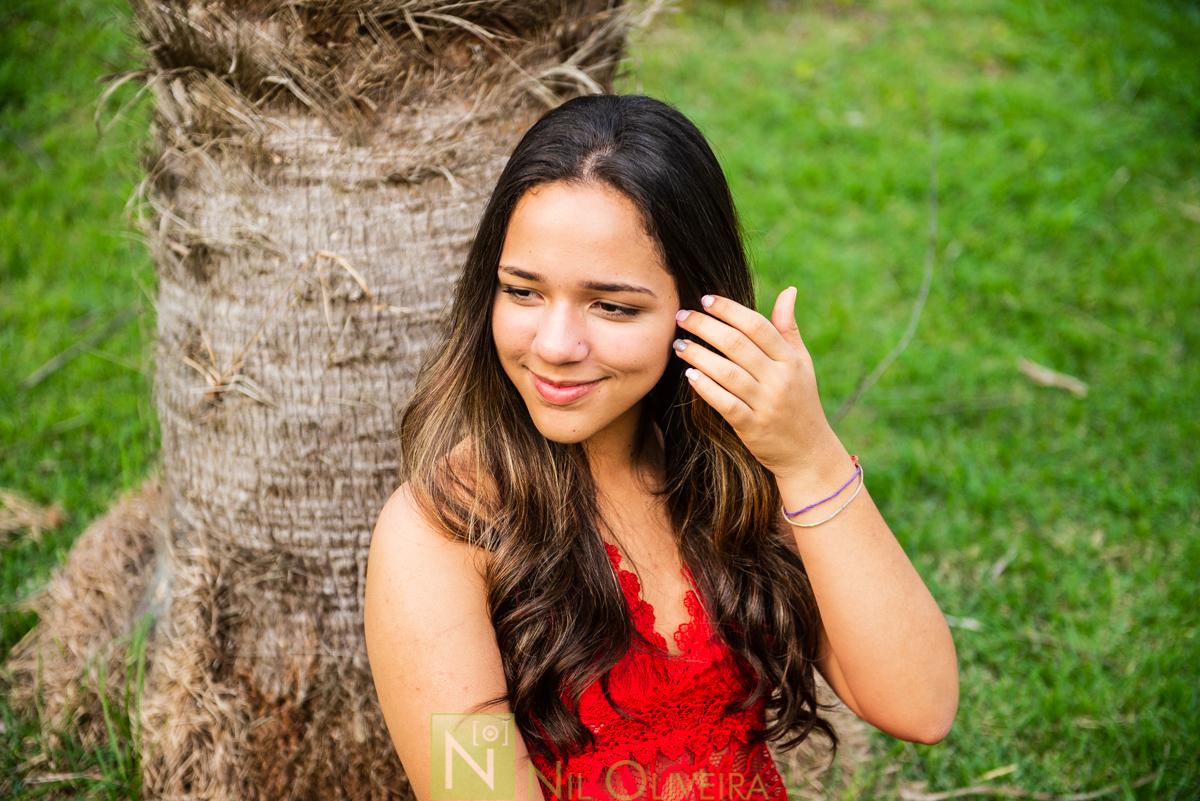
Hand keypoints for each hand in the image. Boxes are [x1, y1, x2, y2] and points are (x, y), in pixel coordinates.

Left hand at [672, 288, 843, 479]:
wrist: (808, 454)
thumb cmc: (801, 402)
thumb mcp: (802, 364)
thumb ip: (789, 329)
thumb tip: (788, 291)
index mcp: (790, 360)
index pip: (757, 326)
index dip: (729, 309)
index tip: (705, 299)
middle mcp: (780, 380)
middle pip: (737, 344)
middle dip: (705, 326)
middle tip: (681, 316)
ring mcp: (766, 404)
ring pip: (727, 372)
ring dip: (698, 355)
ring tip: (678, 344)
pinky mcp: (753, 427)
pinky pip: (725, 403)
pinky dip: (706, 387)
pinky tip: (689, 374)